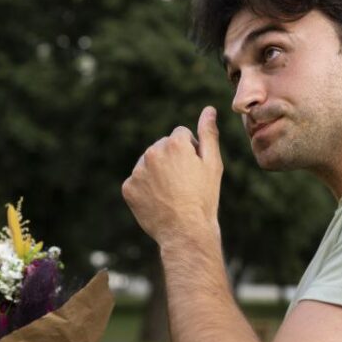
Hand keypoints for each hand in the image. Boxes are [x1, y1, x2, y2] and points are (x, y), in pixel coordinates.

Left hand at [121, 106, 222, 245]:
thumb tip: (208, 109)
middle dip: (172, 159)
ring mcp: (138, 171)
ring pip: (149, 163)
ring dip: (158, 172)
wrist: (185, 232)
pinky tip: (158, 200)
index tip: (195, 170)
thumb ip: (208, 134)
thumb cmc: (204, 198)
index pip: (181, 135)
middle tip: (184, 184)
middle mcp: (152, 152)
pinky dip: (146, 188)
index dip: (191, 151)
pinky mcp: (128, 188)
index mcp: (174, 143)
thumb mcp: (213, 164)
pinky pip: (138, 181)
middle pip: (163, 147)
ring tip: (171, 193)